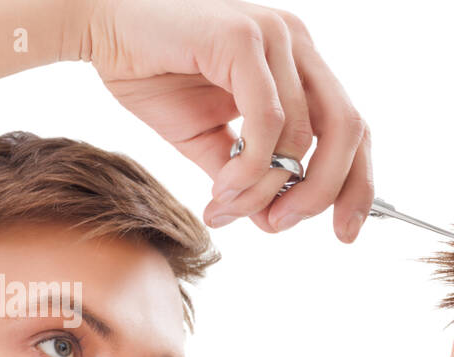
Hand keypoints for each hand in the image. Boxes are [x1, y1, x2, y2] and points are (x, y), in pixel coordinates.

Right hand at [68, 0, 373, 239]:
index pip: (352, 129)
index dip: (358, 184)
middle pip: (348, 131)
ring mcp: (274, 36)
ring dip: (267, 188)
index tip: (345, 232)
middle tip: (281, 225)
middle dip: (324, 192)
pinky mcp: (243, 38)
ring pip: (301, 136)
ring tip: (229, 207)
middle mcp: (297, 44)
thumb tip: (274, 221)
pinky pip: (267, 122)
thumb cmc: (152, 72)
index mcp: (299, 66)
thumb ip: (247, 174)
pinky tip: (221, 186)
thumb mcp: (209, 138)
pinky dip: (250, 166)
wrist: (95, 27)